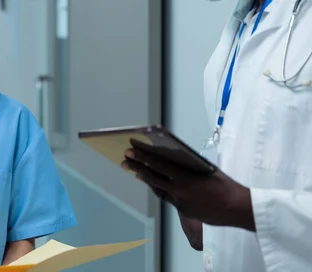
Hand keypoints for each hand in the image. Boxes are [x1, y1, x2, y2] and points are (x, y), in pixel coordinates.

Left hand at [121, 139, 255, 231]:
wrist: (238, 208)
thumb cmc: (225, 185)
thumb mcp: (206, 170)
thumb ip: (189, 166)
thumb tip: (174, 160)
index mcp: (185, 177)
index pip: (159, 165)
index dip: (142, 157)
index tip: (130, 151)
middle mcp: (180, 190)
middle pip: (153, 177)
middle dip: (137, 167)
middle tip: (124, 161)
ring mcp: (181, 202)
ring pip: (159, 188)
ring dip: (145, 178)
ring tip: (134, 172)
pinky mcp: (185, 210)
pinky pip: (169, 197)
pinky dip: (160, 189)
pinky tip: (154, 184)